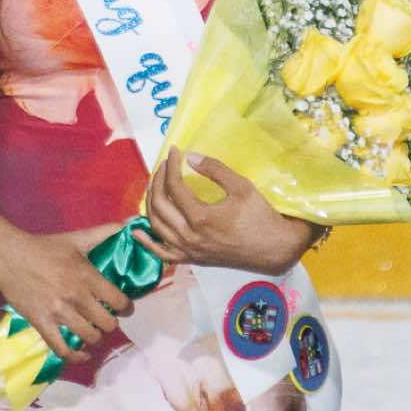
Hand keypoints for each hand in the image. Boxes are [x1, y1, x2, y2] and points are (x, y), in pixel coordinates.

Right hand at [0, 222, 133, 364]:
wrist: (9, 256)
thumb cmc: (44, 247)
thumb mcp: (76, 238)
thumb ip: (104, 232)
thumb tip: (129, 223)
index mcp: (87, 275)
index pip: (119, 301)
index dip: (127, 308)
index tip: (125, 308)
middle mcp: (76, 296)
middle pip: (107, 323)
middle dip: (110, 323)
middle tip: (106, 319)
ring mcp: (58, 312)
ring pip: (89, 337)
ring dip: (95, 337)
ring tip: (93, 331)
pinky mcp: (41, 322)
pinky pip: (62, 349)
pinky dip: (75, 356)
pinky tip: (82, 354)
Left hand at [134, 148, 319, 277]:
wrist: (273, 249)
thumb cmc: (260, 216)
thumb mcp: (241, 187)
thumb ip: (214, 170)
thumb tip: (190, 156)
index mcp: (200, 217)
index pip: (174, 186)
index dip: (171, 165)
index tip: (174, 150)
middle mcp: (189, 236)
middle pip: (159, 204)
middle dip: (158, 180)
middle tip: (165, 165)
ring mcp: (188, 250)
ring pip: (156, 225)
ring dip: (151, 202)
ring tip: (156, 184)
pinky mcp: (191, 259)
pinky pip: (162, 253)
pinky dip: (146, 242)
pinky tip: (136, 230)